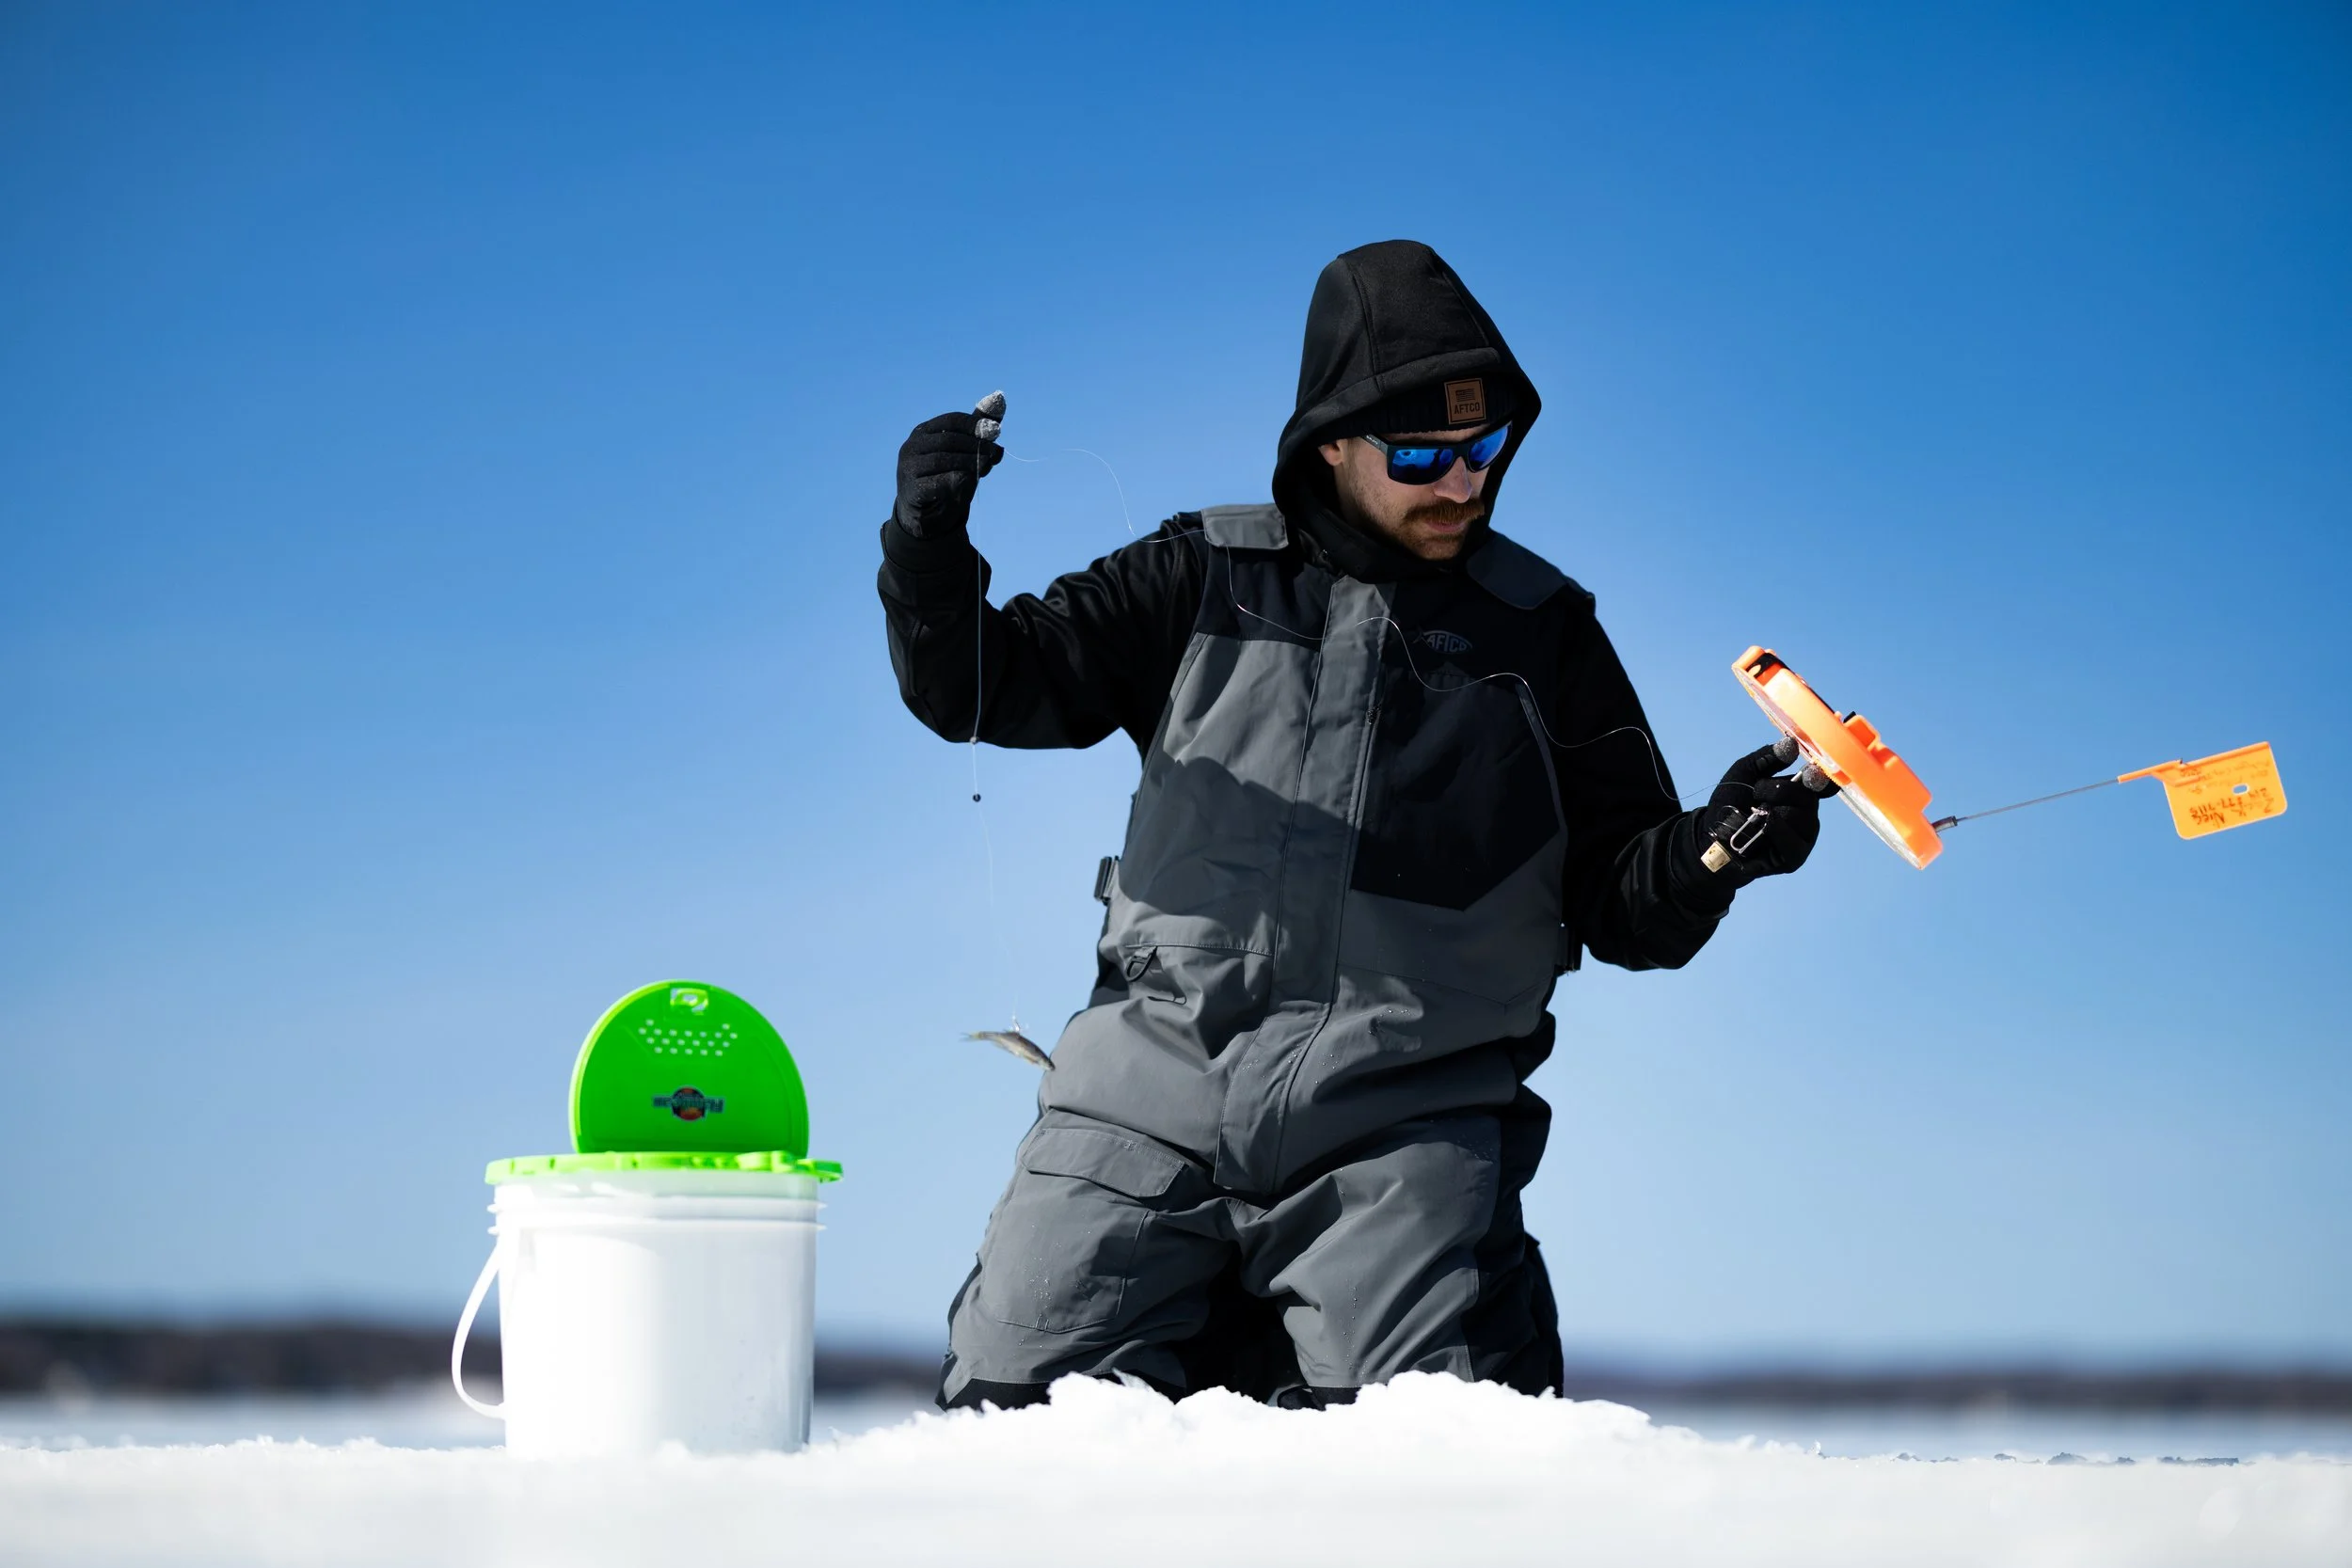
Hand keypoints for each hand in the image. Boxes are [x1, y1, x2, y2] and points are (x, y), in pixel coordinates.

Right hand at [893, 391, 1005, 537]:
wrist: (925, 513)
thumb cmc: (945, 476)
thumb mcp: (963, 452)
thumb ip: (978, 429)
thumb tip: (999, 398)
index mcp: (923, 431)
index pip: (951, 420)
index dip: (975, 424)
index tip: (995, 432)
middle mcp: (912, 446)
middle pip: (949, 439)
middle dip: (976, 445)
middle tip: (996, 454)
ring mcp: (908, 468)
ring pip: (944, 460)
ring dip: (970, 463)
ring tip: (986, 467)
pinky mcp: (912, 490)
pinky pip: (938, 482)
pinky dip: (956, 480)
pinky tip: (969, 480)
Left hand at [1697, 735, 1838, 884]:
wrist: (1711, 834)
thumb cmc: (1729, 803)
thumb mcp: (1744, 772)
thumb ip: (1767, 758)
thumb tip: (1791, 743)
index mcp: (1798, 792)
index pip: (1823, 784)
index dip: (1821, 777)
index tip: (1811, 771)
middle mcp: (1806, 813)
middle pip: (1808, 796)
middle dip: (1780, 790)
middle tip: (1756, 793)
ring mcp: (1802, 836)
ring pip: (1802, 817)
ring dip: (1772, 810)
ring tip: (1752, 814)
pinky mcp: (1794, 857)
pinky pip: (1795, 843)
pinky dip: (1778, 831)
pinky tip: (1765, 824)